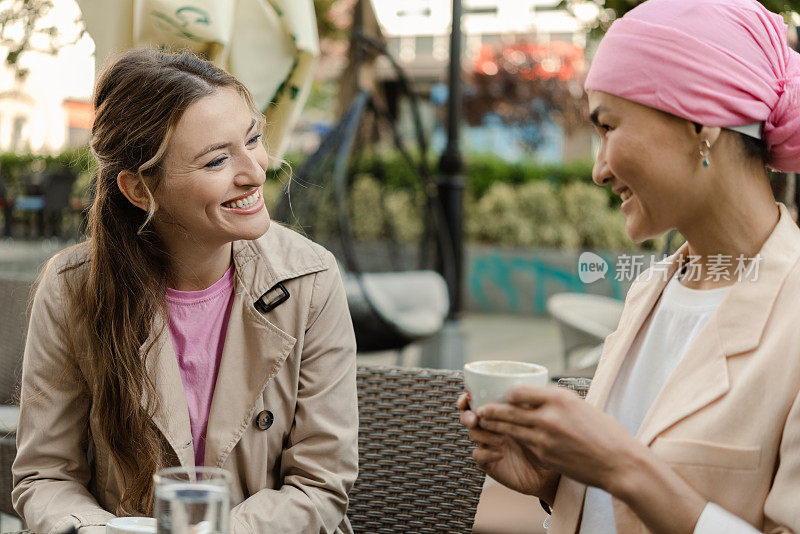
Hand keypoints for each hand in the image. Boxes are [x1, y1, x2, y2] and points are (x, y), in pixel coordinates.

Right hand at [458, 392, 558, 500]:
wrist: (550, 467)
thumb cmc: (546, 439)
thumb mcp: (539, 418)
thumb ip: (528, 404)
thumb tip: (524, 390)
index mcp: (499, 412)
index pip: (476, 401)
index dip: (466, 399)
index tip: (467, 399)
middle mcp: (490, 426)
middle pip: (468, 417)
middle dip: (467, 416)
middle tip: (475, 420)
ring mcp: (488, 444)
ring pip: (473, 435)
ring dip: (483, 435)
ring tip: (502, 439)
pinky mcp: (489, 462)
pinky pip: (478, 456)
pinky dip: (486, 454)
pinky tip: (499, 454)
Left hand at [475, 385, 643, 493]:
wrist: (619, 463)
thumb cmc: (605, 432)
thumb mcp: (581, 406)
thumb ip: (556, 402)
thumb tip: (536, 397)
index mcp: (559, 398)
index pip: (518, 391)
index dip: (507, 394)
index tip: (504, 396)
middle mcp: (549, 416)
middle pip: (508, 410)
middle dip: (491, 410)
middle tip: (480, 409)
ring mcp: (544, 438)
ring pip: (510, 429)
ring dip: (495, 425)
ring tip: (484, 422)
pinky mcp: (545, 455)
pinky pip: (524, 444)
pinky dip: (514, 440)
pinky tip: (506, 440)